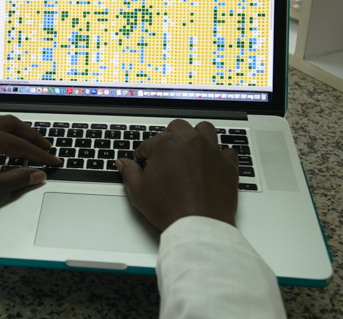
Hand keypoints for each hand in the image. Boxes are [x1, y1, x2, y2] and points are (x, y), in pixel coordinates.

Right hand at [115, 119, 238, 231]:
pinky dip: (221, 155)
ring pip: (205, 129)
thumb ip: (129, 172)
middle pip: (178, 127)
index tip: (143, 163)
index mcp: (165, 145)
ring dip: (196, 135)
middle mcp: (189, 142)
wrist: (198, 226)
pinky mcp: (228, 165)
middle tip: (165, 153)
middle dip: (169, 136)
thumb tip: (123, 163)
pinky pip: (228, 151)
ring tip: (190, 148)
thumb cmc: (169, 208)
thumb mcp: (139, 191)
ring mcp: (211, 152)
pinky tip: (213, 163)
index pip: (149, 143)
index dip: (143, 154)